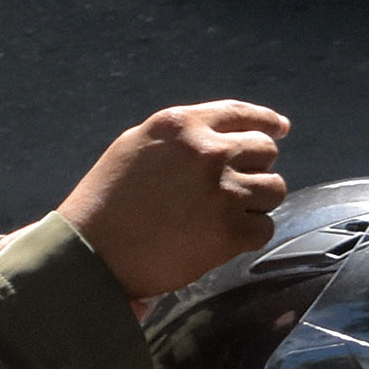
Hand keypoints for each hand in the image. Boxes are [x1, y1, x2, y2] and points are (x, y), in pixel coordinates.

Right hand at [58, 100, 290, 297]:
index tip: (280, 130)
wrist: (88, 254)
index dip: (266, 123)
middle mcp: (208, 152)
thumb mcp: (137, 146)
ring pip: (274, 189)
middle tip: (237, 188)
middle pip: (264, 151)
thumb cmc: (105, 203)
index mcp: (182, 126)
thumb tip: (221, 137)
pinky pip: (265, 227)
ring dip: (256, 202)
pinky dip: (250, 235)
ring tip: (226, 216)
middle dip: (256, 168)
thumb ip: (181, 138)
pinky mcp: (229, 231)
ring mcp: (222, 191)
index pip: (241, 114)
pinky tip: (223, 240)